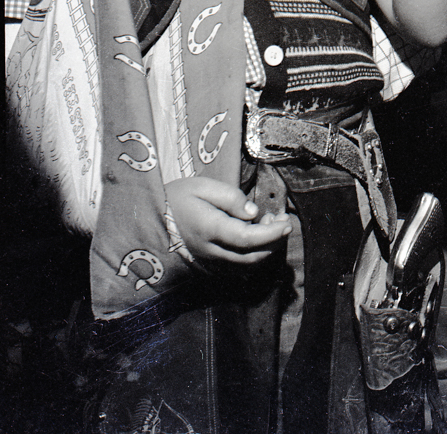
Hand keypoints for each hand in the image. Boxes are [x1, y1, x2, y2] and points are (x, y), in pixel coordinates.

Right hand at [165, 176, 290, 264]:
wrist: (151, 217)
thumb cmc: (178, 197)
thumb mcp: (203, 186)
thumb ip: (231, 198)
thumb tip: (253, 212)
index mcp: (209, 228)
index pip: (247, 238)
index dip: (271, 234)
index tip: (287, 223)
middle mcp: (210, 250)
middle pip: (251, 256)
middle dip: (274, 242)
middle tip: (282, 221)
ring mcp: (208, 260)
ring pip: (246, 266)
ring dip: (266, 250)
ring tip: (271, 225)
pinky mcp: (208, 264)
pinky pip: (237, 268)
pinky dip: (254, 257)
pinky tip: (258, 238)